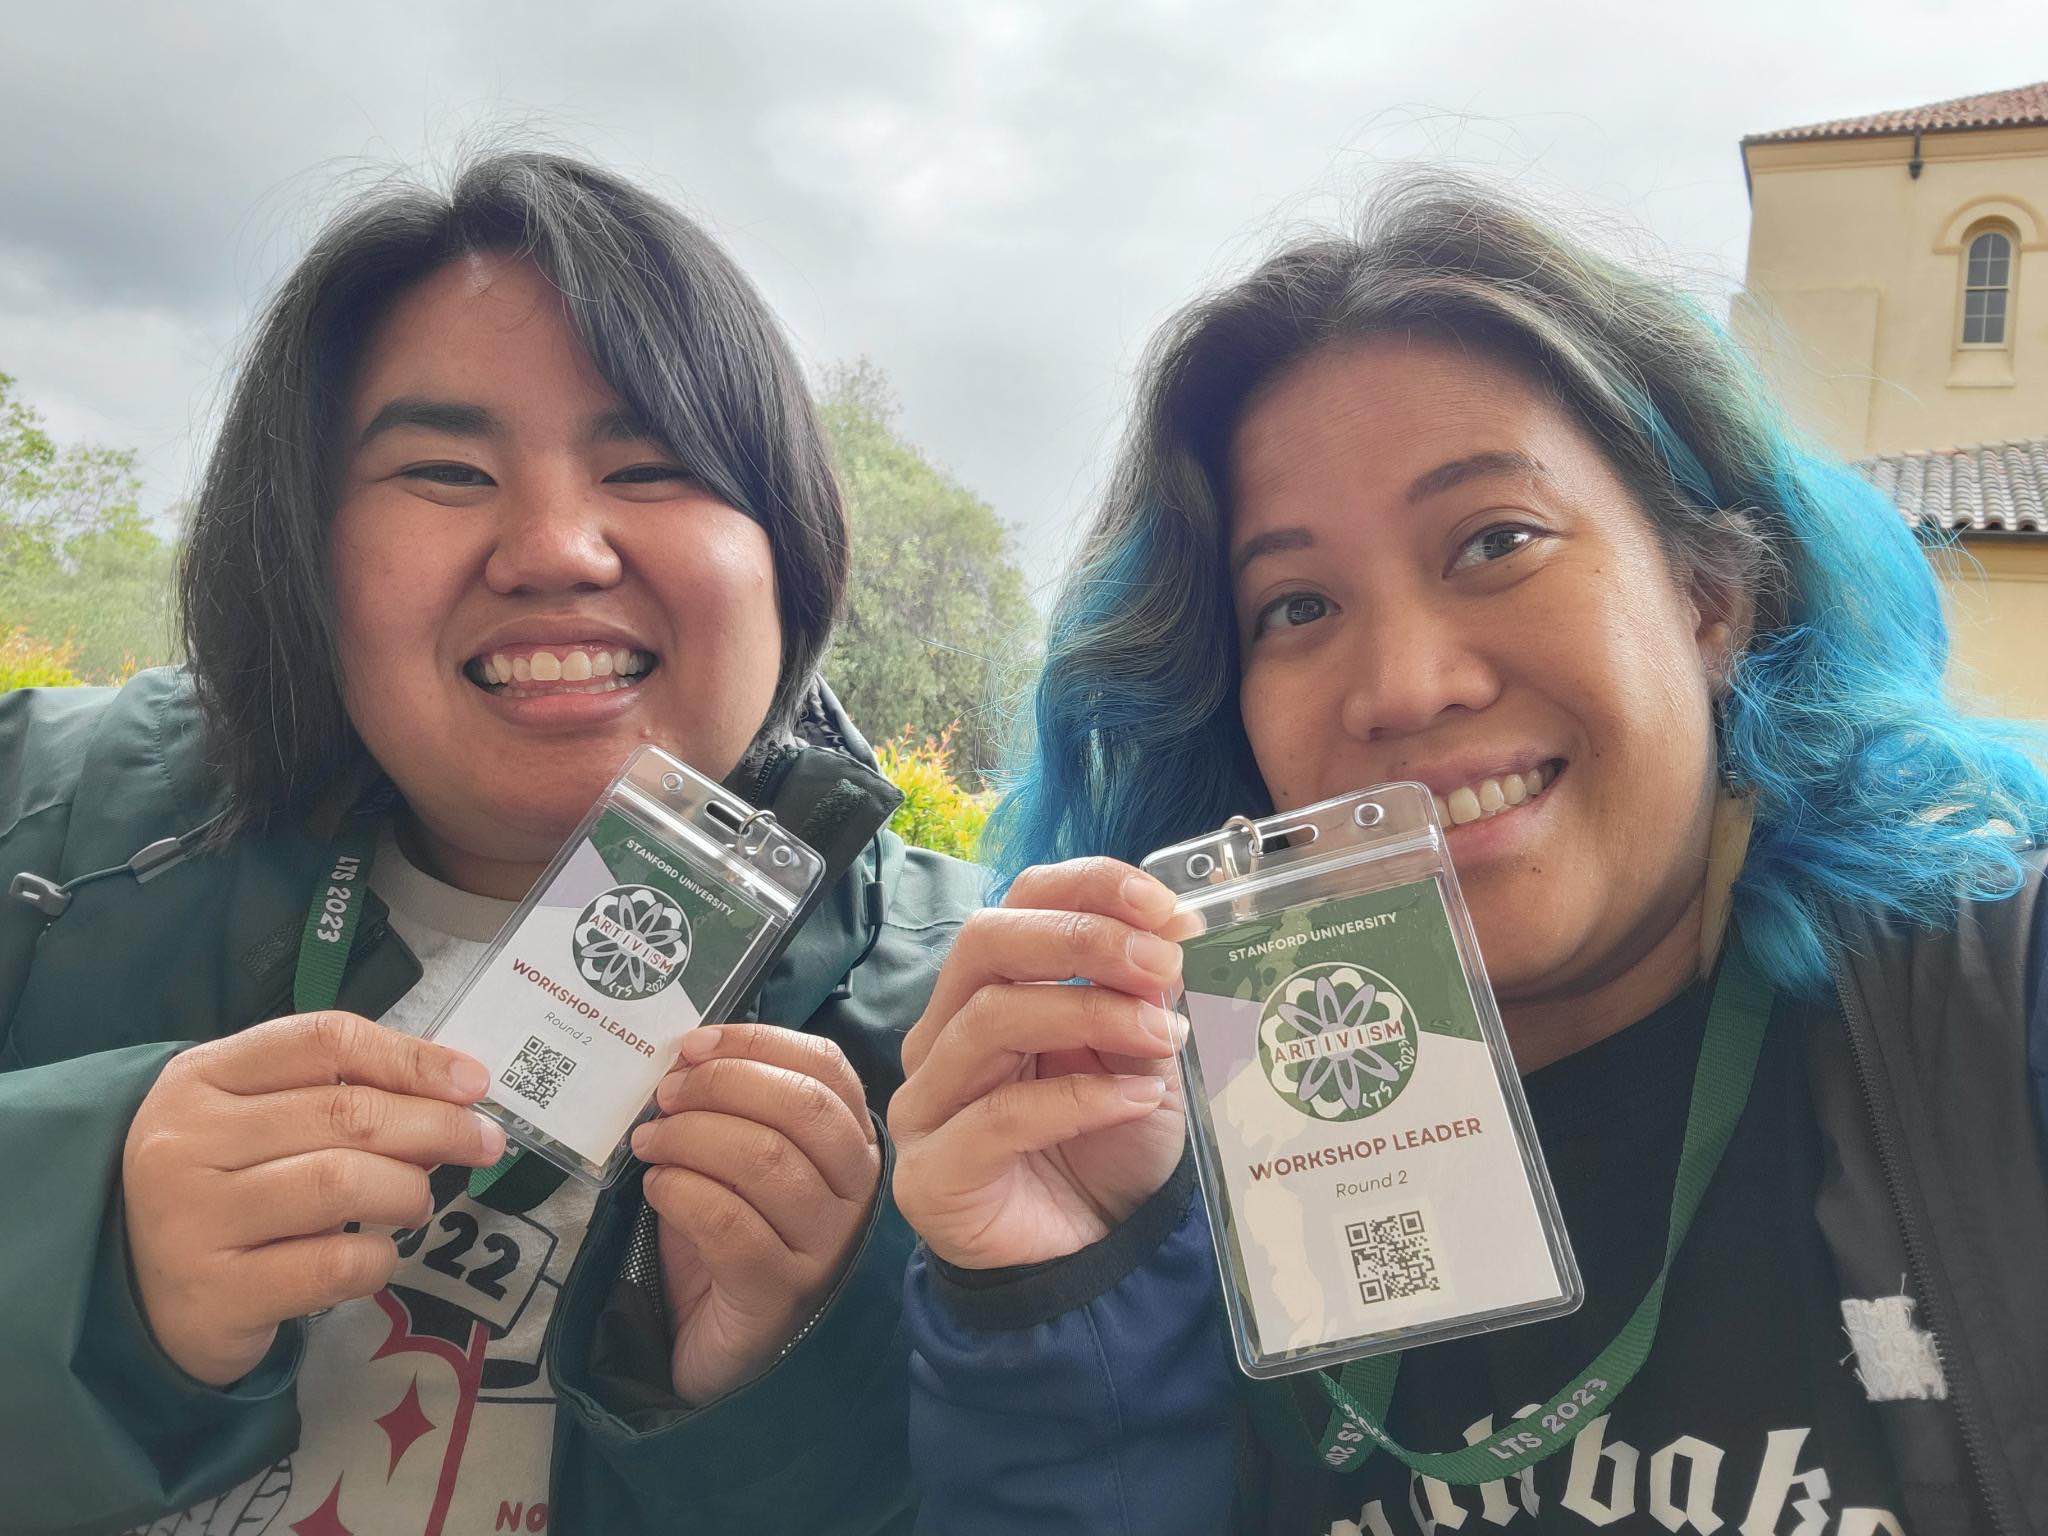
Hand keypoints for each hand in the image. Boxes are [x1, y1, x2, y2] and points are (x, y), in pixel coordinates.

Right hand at [122, 1012, 505, 1385]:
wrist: (135, 1294)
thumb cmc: (222, 1186)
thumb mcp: (255, 1117)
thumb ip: (335, 1092)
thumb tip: (455, 1092)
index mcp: (200, 1078)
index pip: (323, 1040)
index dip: (412, 1057)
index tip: (473, 1083)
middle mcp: (186, 1141)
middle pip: (346, 1113)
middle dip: (436, 1126)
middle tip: (483, 1143)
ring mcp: (193, 1220)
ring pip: (344, 1184)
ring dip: (408, 1191)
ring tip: (415, 1202)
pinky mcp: (216, 1295)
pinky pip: (335, 1265)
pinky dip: (380, 1259)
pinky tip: (375, 1257)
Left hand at [630, 1024, 881, 1405]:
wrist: (719, 1349)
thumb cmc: (727, 1242)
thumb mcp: (733, 1162)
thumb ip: (726, 1108)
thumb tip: (682, 1058)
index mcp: (850, 1144)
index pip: (826, 1067)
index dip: (757, 1043)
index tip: (693, 1045)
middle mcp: (853, 1193)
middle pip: (801, 1107)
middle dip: (722, 1084)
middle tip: (665, 1096)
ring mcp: (823, 1247)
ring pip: (766, 1161)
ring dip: (691, 1137)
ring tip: (649, 1144)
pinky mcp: (780, 1293)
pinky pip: (731, 1225)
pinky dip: (683, 1192)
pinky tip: (658, 1189)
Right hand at [889, 858, 1188, 1270]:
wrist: (1095, 1263)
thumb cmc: (1109, 1150)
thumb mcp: (1140, 1056)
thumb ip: (1140, 995)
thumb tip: (1165, 932)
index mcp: (987, 991)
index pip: (1018, 903)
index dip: (1090, 888)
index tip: (1168, 907)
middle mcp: (941, 1035)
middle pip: (985, 942)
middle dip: (1082, 937)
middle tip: (1163, 961)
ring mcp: (927, 1102)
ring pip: (991, 1019)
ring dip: (1091, 1012)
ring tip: (1165, 1033)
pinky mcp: (932, 1172)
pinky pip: (1000, 1116)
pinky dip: (1081, 1098)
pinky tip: (1138, 1098)